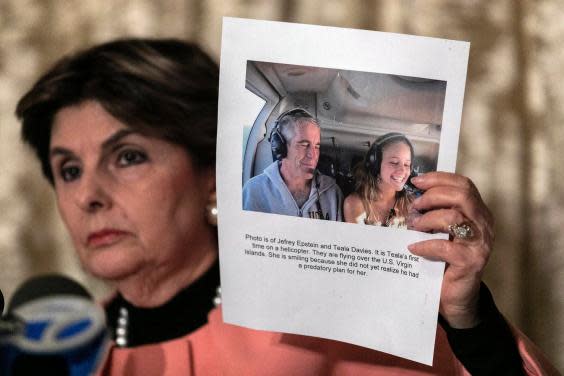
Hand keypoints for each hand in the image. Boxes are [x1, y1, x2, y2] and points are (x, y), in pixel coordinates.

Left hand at [407, 172, 493, 327]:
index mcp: (478, 213)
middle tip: (415, 207)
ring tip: (414, 226)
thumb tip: (412, 195)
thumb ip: (436, 212)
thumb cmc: (444, 260)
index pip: (464, 185)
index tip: (417, 181)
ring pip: (453, 218)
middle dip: (433, 196)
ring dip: (427, 219)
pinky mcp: (471, 263)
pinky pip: (445, 247)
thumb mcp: (441, 231)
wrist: (454, 296)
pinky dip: (425, 245)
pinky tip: (414, 248)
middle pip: (462, 196)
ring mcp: (480, 244)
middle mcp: (484, 225)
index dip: (440, 179)